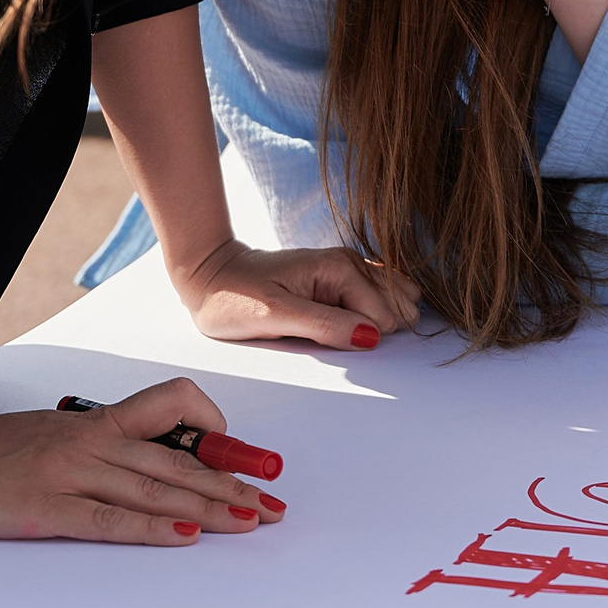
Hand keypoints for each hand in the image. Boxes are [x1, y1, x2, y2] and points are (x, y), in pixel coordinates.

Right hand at [0, 377, 282, 544]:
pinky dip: (150, 527)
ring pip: (155, 487)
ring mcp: (70, 474)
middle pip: (177, 458)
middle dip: (232, 482)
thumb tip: (150, 465)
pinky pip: (109, 520)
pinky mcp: (45, 509)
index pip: (170, 406)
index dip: (213, 425)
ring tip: (249, 519)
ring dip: (208, 506)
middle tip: (274, 500)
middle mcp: (92, 442)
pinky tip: (182, 535)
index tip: (244, 452)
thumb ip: (101, 446)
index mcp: (96, 421)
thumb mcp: (57, 436)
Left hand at [175, 238, 421, 349]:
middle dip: (379, 330)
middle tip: (338, 341)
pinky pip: (379, 294)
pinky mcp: (340, 277)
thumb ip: (324, 325)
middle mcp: (350, 262)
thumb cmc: (235, 296)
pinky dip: (377, 312)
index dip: (364, 339)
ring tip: (347, 336)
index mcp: (338, 268)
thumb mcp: (274, 316)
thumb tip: (371, 338)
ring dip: (380, 322)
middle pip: (396, 306)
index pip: (383, 315)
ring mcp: (347, 268)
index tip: (334, 345)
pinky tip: (358, 326)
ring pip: (394, 299)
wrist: (211, 275)